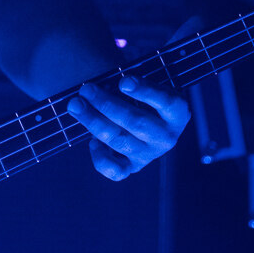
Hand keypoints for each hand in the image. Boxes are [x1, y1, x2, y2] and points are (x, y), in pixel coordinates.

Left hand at [66, 70, 190, 180]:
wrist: (142, 118)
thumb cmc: (141, 94)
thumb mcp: (144, 85)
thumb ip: (128, 85)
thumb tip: (99, 87)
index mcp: (177, 113)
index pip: (166, 102)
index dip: (145, 92)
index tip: (123, 81)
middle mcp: (167, 137)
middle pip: (136, 122)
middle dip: (107, 104)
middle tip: (86, 89)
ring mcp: (149, 154)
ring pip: (120, 141)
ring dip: (94, 122)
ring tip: (75, 105)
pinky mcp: (133, 167)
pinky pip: (116, 171)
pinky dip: (100, 158)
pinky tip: (91, 141)